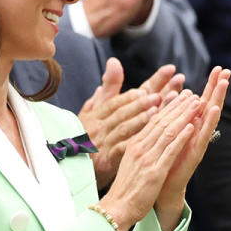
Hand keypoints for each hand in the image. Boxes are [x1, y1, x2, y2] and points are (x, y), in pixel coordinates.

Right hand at [79, 59, 169, 188]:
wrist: (72, 167)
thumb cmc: (87, 135)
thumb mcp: (94, 109)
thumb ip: (107, 87)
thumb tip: (115, 63)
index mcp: (96, 115)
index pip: (116, 102)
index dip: (131, 96)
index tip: (146, 89)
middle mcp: (99, 127)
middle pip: (122, 113)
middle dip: (141, 104)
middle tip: (159, 96)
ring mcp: (102, 144)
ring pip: (123, 129)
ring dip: (141, 120)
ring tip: (157, 112)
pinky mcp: (105, 161)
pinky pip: (122, 150)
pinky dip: (136, 142)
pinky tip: (150, 139)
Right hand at [97, 92, 200, 230]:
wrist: (117, 208)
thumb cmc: (124, 188)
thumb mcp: (128, 162)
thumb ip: (137, 147)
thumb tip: (145, 136)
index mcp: (134, 144)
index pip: (153, 120)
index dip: (168, 107)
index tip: (179, 96)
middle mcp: (140, 147)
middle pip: (162, 121)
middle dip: (178, 106)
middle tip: (191, 94)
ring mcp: (147, 158)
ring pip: (168, 131)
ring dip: (184, 116)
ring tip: (197, 104)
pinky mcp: (155, 171)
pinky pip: (170, 150)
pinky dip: (182, 137)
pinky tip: (192, 127)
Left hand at [154, 67, 229, 229]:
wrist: (161, 190)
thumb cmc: (164, 162)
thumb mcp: (166, 134)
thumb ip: (171, 116)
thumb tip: (176, 96)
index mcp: (190, 126)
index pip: (202, 101)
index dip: (210, 85)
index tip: (218, 68)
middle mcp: (197, 133)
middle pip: (210, 105)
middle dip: (218, 88)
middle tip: (226, 69)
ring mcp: (198, 143)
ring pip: (210, 118)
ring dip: (217, 99)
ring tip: (224, 83)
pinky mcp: (195, 154)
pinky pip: (203, 135)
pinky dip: (209, 122)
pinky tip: (214, 109)